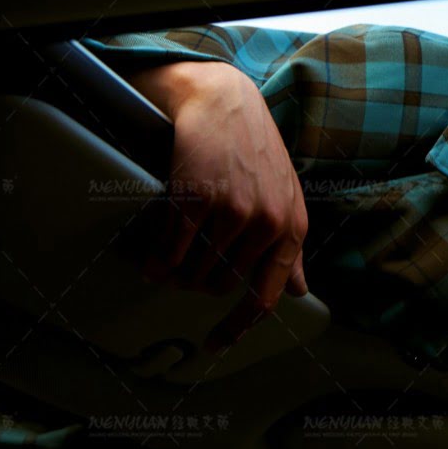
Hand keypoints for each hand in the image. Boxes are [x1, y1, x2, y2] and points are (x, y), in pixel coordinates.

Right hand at [129, 61, 308, 352]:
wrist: (225, 103)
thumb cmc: (254, 151)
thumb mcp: (286, 196)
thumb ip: (290, 246)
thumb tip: (298, 291)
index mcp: (291, 228)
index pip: (266, 297)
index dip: (237, 328)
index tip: (214, 345)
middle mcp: (265, 224)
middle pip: (220, 287)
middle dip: (197, 285)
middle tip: (184, 272)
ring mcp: (231, 213)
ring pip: (193, 273)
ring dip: (175, 276)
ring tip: (167, 263)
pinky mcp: (195, 201)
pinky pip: (170, 253)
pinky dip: (155, 264)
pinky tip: (149, 263)